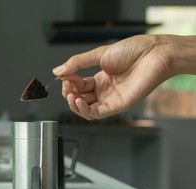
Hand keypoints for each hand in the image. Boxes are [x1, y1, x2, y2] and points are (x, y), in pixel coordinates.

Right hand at [53, 35, 174, 119]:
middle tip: (67, 85)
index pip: (78, 86)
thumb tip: (57, 71)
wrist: (153, 54)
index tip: (65, 75)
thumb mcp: (99, 54)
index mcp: (100, 78)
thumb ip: (77, 63)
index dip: (69, 83)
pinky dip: (84, 110)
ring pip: (85, 110)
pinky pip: (96, 114)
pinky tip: (78, 102)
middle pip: (79, 99)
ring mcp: (110, 98)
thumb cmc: (134, 50)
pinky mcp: (117, 105)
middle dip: (69, 93)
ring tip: (70, 95)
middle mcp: (104, 90)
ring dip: (73, 104)